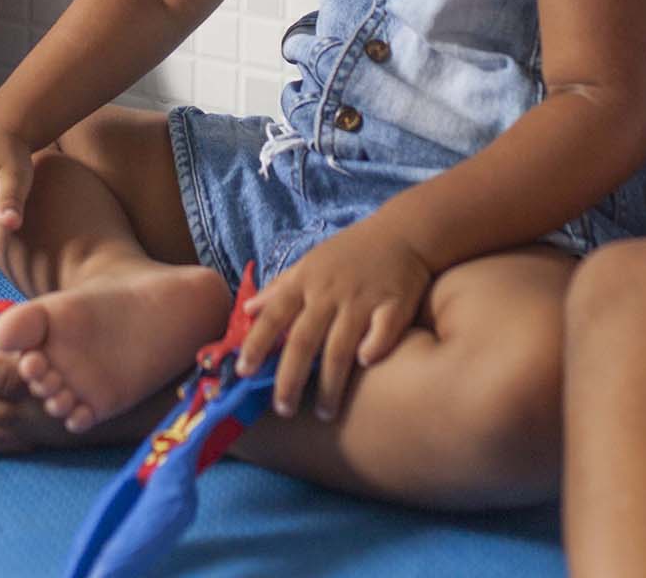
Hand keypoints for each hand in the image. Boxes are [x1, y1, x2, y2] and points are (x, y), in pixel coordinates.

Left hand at [235, 222, 431, 420]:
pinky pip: (383, 331)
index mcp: (305, 281)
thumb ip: (279, 289)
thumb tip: (246, 311)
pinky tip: (366, 365)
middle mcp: (329, 292)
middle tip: (283, 409)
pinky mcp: (394, 303)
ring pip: (339, 347)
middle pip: (303, 340)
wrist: (402, 231)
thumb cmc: (350, 252)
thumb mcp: (309, 263)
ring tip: (324, 413)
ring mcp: (362, 299)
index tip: (243, 372)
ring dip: (330, 383)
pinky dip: (374, 347)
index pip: (273, 315)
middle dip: (289, 378)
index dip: (256, 344)